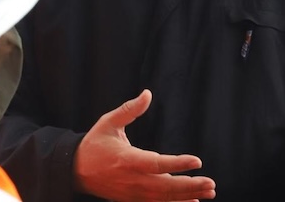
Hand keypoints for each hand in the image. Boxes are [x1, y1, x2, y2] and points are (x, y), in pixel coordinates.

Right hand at [74, 89, 215, 201]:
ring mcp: (132, 193)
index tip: (197, 161)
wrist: (74, 170)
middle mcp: (132, 180)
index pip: (157, 164)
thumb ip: (130, 109)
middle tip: (211, 183)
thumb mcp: (109, 122)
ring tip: (208, 192)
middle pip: (165, 187)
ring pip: (163, 199)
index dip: (178, 164)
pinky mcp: (131, 200)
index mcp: (127, 159)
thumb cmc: (94, 144)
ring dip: (187, 196)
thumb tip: (147, 93)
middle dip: (190, 186)